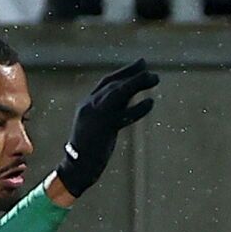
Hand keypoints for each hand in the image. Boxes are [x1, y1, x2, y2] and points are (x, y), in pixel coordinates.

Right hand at [53, 59, 158, 198]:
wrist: (76, 167)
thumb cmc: (88, 150)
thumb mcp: (97, 124)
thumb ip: (111, 110)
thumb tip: (129, 97)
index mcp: (87, 104)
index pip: (107, 82)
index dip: (124, 72)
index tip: (141, 64)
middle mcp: (90, 105)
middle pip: (114, 84)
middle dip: (133, 75)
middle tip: (150, 70)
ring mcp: (96, 115)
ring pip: (118, 93)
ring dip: (137, 83)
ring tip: (154, 78)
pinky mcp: (104, 128)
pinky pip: (123, 115)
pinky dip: (138, 109)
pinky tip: (150, 102)